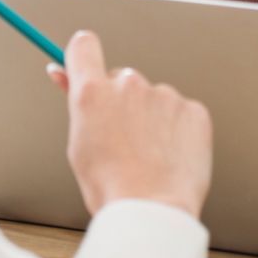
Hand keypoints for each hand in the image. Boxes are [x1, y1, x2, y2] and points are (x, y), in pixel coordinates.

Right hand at [45, 29, 212, 218]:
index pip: (84, 45)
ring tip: (148, 158)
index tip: (84, 66)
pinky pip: (180, 113)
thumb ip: (77, 104)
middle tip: (122, 140)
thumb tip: (63, 74)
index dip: (82, 55)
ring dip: (150, 118)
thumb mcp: (78, 145)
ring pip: (153, 99)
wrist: (152, 212)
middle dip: (121, 101)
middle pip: (121, 78)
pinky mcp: (193, 110)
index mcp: (93, 92)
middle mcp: (129, 84)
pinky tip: (170, 158)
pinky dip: (176, 130)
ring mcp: (165, 95)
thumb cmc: (111, 187)